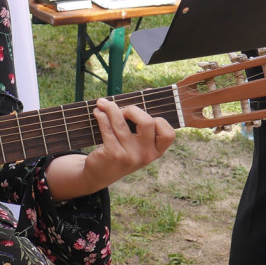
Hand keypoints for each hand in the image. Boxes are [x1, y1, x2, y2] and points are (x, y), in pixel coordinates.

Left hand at [45, 98, 174, 199]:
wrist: (99, 174)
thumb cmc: (120, 149)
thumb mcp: (136, 141)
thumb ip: (141, 120)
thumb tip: (147, 90)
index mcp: (156, 151)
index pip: (168, 134)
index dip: (158, 120)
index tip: (144, 114)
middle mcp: (146, 155)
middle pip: (146, 122)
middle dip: (132, 110)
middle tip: (122, 109)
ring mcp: (130, 156)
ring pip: (121, 123)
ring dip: (110, 108)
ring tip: (102, 104)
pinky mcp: (113, 154)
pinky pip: (107, 128)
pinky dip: (101, 117)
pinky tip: (97, 113)